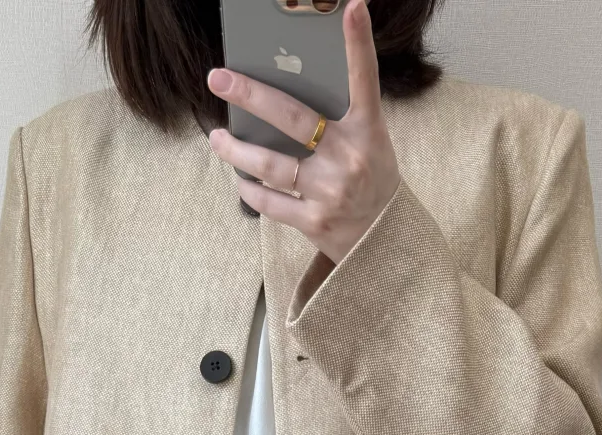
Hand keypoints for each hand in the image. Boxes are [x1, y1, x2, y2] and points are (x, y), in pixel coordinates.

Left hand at [206, 0, 400, 265]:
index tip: (352, 8)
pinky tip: (240, 180)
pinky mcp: (314, 221)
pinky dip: (251, 191)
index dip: (359, 44)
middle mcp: (347, 158)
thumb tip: (283, 97)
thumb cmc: (371, 181)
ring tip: (216, 138)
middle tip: (218, 78)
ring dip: (236, 151)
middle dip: (251, 95)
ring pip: (271, 166)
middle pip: (292, 118)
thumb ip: (337, 119)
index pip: (364, 80)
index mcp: (366, 131)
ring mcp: (329, 192)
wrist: (385, 243)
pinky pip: (271, 202)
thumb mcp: (369, 143)